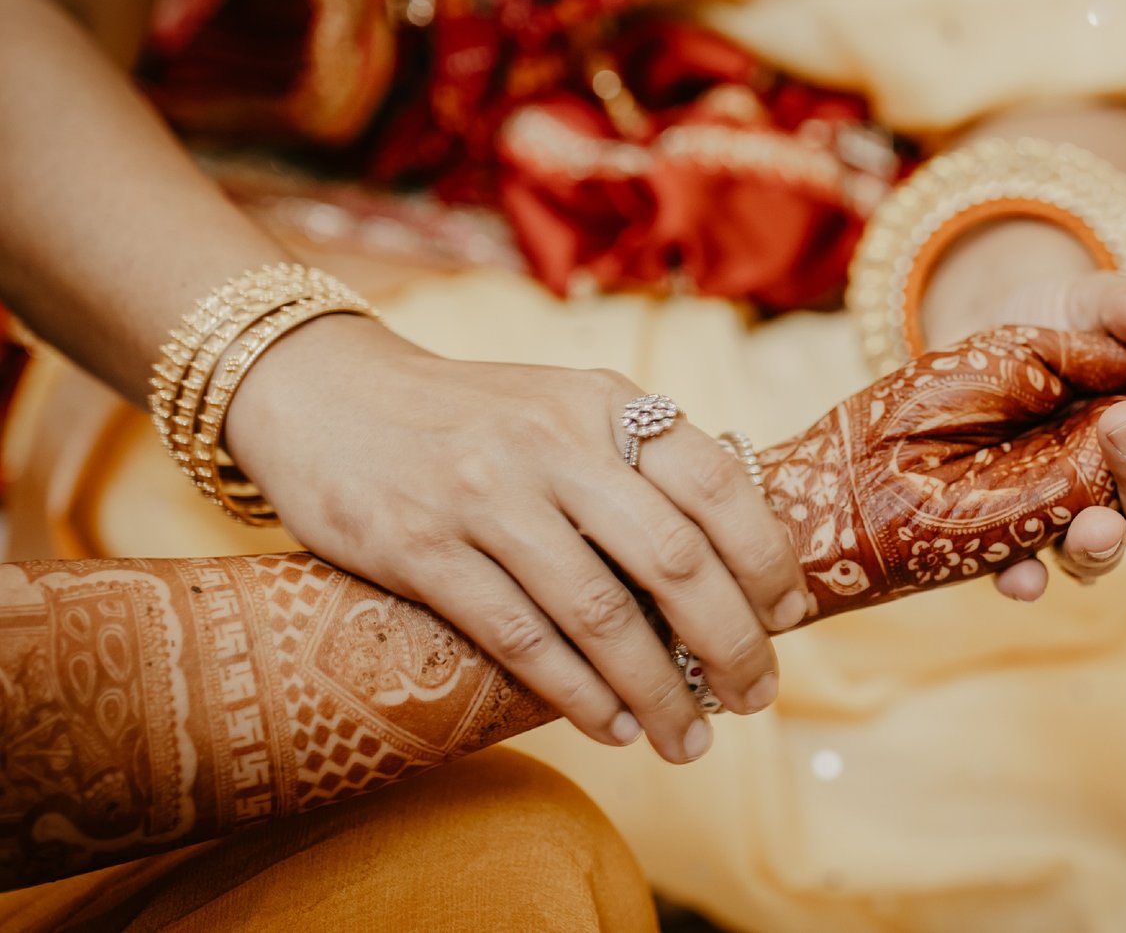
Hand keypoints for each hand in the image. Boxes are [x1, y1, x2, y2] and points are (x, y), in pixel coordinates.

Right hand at [223, 314, 806, 763]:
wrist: (328, 393)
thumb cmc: (471, 416)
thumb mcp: (564, 405)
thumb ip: (638, 463)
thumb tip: (736, 562)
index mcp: (603, 402)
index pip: (717, 483)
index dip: (765, 559)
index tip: (788, 617)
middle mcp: (553, 441)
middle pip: (674, 560)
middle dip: (730, 642)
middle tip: (755, 696)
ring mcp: (484, 495)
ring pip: (600, 613)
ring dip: (657, 690)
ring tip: (689, 740)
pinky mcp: (420, 548)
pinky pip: (520, 638)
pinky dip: (579, 693)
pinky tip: (614, 726)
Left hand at [960, 272, 1125, 598]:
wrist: (981, 336)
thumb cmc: (1063, 326)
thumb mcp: (1089, 302)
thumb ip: (1125, 306)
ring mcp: (1078, 520)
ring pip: (1110, 553)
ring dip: (1104, 538)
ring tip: (1091, 516)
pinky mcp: (1016, 532)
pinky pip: (1026, 573)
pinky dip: (1024, 578)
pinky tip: (1021, 576)